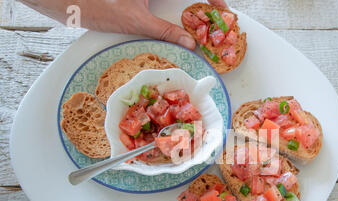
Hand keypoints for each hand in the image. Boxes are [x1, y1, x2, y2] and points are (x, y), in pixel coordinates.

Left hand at [19, 0, 228, 49]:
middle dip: (202, 5)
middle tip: (213, 18)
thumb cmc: (96, 4)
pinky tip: (177, 22)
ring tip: (200, 21)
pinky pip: (162, 4)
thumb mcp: (136, 21)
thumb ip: (164, 30)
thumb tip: (187, 42)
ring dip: (188, 9)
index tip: (222, 10)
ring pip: (173, 1)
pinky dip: (173, 11)